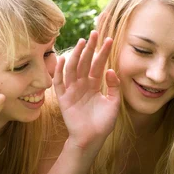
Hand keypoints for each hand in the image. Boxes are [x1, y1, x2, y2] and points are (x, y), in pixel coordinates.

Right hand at [53, 30, 119, 152]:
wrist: (91, 139)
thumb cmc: (103, 123)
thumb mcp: (113, 103)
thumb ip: (114, 87)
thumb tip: (111, 70)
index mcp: (94, 85)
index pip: (98, 65)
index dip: (103, 53)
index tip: (109, 39)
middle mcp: (82, 85)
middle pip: (85, 62)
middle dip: (90, 48)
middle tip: (95, 33)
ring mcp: (72, 91)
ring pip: (73, 69)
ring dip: (76, 55)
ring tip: (82, 42)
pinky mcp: (63, 99)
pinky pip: (59, 83)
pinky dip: (59, 71)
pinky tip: (63, 59)